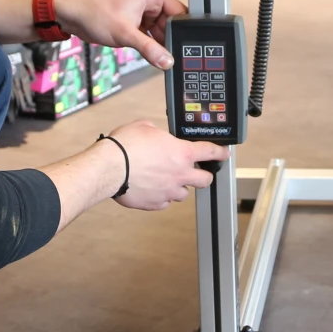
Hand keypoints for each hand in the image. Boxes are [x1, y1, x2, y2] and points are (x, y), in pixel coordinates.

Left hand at [54, 0, 183, 69]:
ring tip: (160, 57)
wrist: (72, 15)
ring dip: (159, 45)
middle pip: (172, 25)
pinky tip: (150, 55)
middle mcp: (150, 3)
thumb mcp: (125, 33)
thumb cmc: (94, 13)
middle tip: (173, 58)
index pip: (180, 13)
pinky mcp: (134, 24)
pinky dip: (149, 46)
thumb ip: (149, 48)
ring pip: (161, 33)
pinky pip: (149, 37)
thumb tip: (167, 61)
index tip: (187, 46)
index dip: (184, 30)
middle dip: (171, 41)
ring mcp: (142, 14)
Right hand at [104, 121, 228, 209]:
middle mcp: (180, 174)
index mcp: (181, 153)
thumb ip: (158, 133)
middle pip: (205, 180)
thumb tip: (157, 135)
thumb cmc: (124, 147)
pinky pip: (164, 202)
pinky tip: (152, 188)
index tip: (224, 153)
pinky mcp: (155, 204)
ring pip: (183, 194)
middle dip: (203, 175)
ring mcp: (169, 191)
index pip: (211, 151)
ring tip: (166, 179)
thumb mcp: (144, 127)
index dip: (221, 152)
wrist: (108, 168)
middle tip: (197, 171)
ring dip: (179, 187)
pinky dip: (161, 197)